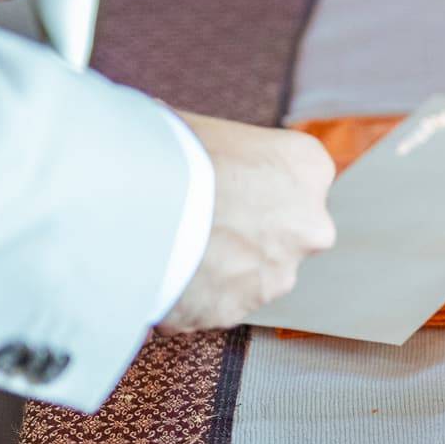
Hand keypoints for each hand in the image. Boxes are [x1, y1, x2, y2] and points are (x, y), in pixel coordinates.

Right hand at [159, 113, 338, 332]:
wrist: (135, 202)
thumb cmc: (169, 150)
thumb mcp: (212, 131)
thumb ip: (229, 155)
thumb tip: (202, 156)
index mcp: (307, 167)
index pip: (296, 178)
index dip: (255, 183)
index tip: (225, 184)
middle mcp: (309, 227)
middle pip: (283, 232)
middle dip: (247, 231)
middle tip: (199, 220)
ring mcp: (276, 276)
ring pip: (251, 273)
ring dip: (220, 267)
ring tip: (171, 246)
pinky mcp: (237, 312)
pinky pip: (212, 304)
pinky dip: (190, 294)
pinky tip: (159, 271)